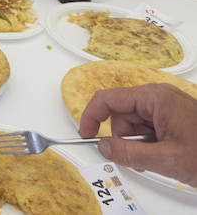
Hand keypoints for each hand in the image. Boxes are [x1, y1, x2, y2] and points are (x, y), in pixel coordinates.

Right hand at [79, 83, 196, 187]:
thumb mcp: (166, 159)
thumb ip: (129, 152)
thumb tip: (103, 146)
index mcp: (154, 97)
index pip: (108, 99)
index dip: (91, 116)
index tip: (85, 135)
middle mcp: (158, 97)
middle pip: (120, 114)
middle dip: (123, 137)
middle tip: (138, 158)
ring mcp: (166, 107)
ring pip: (133, 123)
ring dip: (137, 144)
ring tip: (157, 159)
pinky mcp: (172, 118)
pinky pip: (147, 128)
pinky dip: (148, 144)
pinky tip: (162, 155)